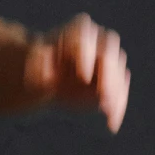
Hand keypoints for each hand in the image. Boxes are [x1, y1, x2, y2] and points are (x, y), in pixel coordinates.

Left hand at [28, 13, 130, 131]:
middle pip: (109, 52)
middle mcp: (98, 42)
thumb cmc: (41, 65)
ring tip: (108, 112)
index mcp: (79, 31)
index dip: (86, 55)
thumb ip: (39, 65)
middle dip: (108, 74)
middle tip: (104, 94)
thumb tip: (45, 75)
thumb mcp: (35, 64)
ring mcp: (110, 62)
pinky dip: (116, 109)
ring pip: (118, 73)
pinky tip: (111, 123)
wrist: (50, 77)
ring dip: (116, 93)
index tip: (82, 75)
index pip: (85, 37)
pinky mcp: (114, 81)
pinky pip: (119, 94)